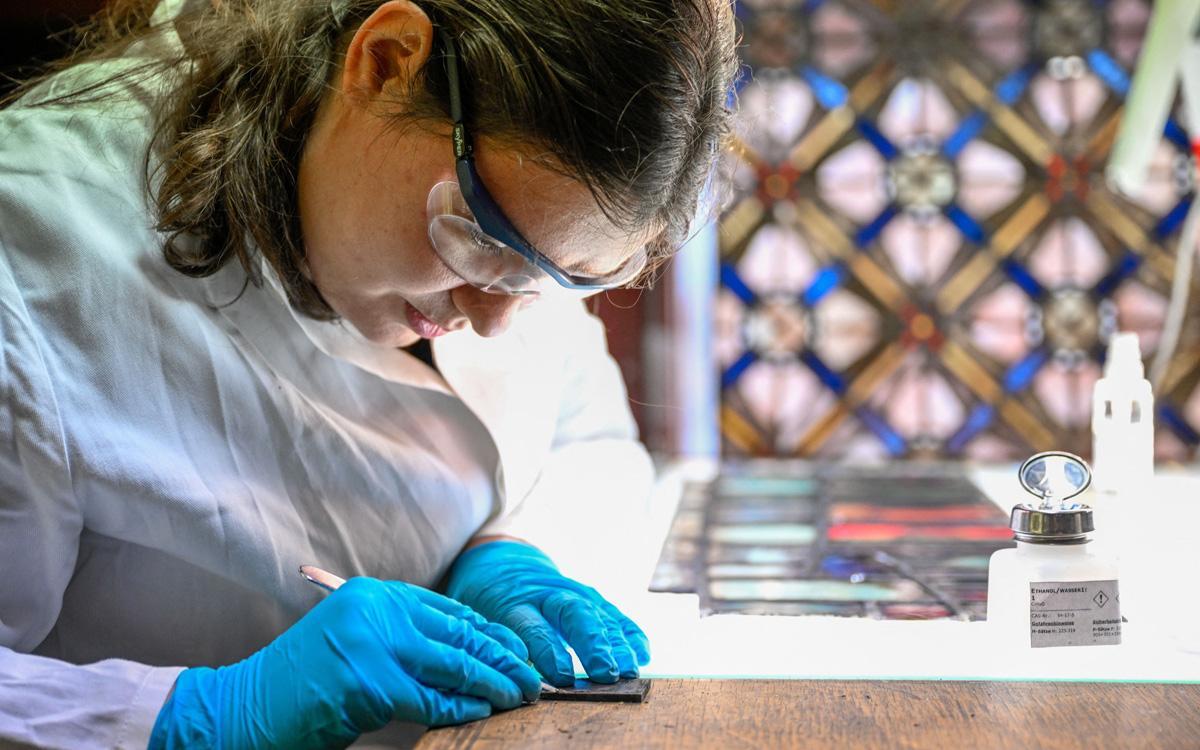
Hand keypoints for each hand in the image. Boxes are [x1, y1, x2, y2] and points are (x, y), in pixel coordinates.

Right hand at [148, 577, 540, 748]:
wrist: (244, 707)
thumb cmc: (304, 683)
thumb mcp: (358, 645)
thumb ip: (404, 641)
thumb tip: (469, 657)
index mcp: (376, 595)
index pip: (449, 610)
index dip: (489, 632)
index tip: (518, 651)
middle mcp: (376, 610)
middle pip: (458, 632)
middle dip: (501, 656)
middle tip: (531, 676)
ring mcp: (371, 643)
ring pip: (452, 663)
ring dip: (492, 682)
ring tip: (519, 695)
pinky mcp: (369, 682)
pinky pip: (430, 697)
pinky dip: (460, 707)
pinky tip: (482, 711)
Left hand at [445, 541, 650, 686]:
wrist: (502, 561)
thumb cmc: (485, 601)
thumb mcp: (477, 620)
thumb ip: (496, 646)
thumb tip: (512, 685)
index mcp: (512, 602)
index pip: (533, 626)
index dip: (550, 652)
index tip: (564, 678)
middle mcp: (546, 594)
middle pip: (573, 614)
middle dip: (592, 644)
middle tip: (606, 673)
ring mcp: (572, 592)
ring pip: (597, 613)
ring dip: (617, 643)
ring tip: (630, 669)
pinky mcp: (589, 596)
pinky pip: (613, 613)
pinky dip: (630, 632)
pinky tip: (643, 653)